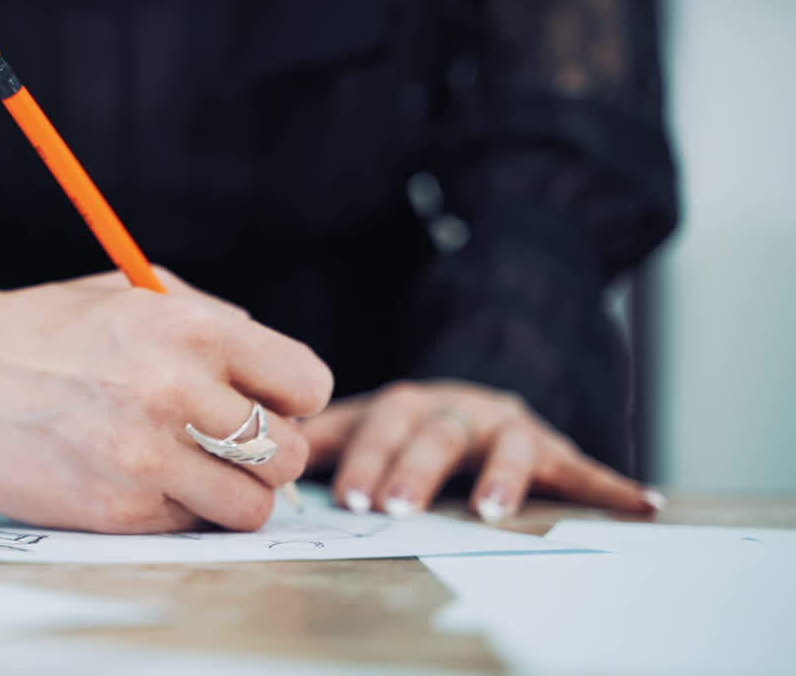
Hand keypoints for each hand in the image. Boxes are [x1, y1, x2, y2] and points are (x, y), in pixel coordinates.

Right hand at [0, 257, 333, 532]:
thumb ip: (213, 323)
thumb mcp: (132, 292)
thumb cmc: (43, 327)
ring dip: (233, 493)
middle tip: (230, 442)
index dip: (293, 397)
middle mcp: (174, 392)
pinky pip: (190, 527)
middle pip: (289, 453)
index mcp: (189, 328)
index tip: (265, 400)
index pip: (307, 383)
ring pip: (252, 506)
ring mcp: (144, 458)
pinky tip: (138, 478)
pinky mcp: (113, 511)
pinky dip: (178, 510)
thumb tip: (278, 380)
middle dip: (269, 451)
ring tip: (193, 468)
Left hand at [300, 380, 662, 521]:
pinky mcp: (551, 447)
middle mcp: (457, 407)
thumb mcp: (363, 426)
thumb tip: (265, 473)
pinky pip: (583, 466)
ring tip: (491, 512)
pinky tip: (643, 503)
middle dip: (414, 468)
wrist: (468, 396)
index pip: (380, 423)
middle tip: (395, 508)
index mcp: (406, 402)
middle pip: (436, 432)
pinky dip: (614, 486)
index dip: (365, 458)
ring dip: (500, 477)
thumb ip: (323, 444)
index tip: (349, 498)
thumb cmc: (404, 425)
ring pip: (506, 444)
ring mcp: (506, 424)